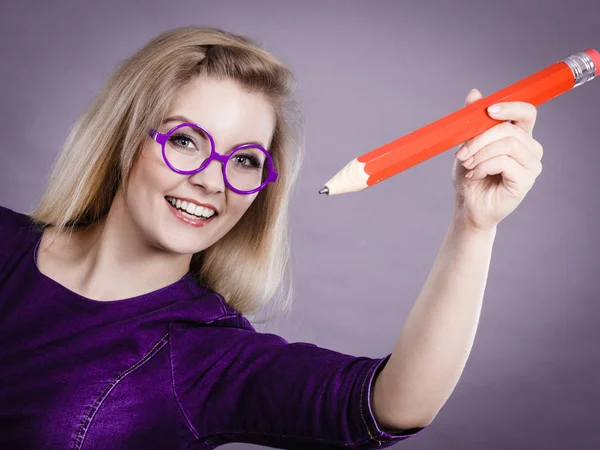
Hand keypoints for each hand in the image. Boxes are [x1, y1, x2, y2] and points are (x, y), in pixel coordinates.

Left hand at [451, 89, 543, 231]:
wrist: (468, 205)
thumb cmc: (470, 175)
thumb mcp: (467, 144)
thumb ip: (474, 120)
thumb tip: (474, 94)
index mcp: (520, 136)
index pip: (527, 112)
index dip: (510, 107)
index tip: (488, 110)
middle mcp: (530, 148)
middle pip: (510, 129)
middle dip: (480, 138)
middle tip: (461, 152)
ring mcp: (531, 165)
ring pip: (508, 144)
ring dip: (480, 153)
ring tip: (467, 164)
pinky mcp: (526, 180)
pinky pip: (504, 162)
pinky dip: (483, 166)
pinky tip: (473, 174)